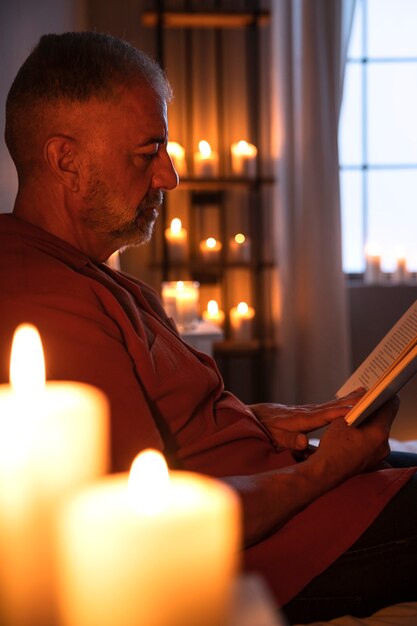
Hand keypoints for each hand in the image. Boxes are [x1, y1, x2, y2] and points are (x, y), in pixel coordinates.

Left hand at [249, 389, 363, 450]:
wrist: (255, 416)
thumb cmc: (265, 429)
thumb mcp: (275, 438)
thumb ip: (289, 440)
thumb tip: (302, 442)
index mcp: (300, 420)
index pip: (323, 416)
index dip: (339, 413)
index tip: (356, 409)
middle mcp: (306, 412)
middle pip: (331, 406)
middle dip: (350, 402)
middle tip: (369, 397)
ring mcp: (308, 410)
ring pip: (331, 404)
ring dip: (348, 399)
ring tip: (365, 393)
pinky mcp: (308, 410)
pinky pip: (327, 406)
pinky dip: (340, 401)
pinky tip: (350, 398)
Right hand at [314, 395, 398, 475]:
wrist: (326, 471)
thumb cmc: (333, 445)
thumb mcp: (342, 419)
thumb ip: (355, 408)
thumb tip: (362, 400)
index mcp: (379, 432)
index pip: (391, 406)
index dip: (385, 395)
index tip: (380, 389)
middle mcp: (384, 444)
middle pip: (385, 419)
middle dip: (375, 410)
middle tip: (365, 402)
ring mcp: (380, 455)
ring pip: (379, 431)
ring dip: (371, 423)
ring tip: (357, 417)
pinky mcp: (373, 461)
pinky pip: (374, 442)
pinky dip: (367, 435)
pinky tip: (355, 432)